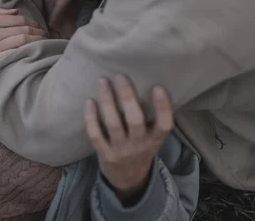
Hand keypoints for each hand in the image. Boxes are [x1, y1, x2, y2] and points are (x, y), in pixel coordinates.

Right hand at [0, 8, 46, 77]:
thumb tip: (17, 11)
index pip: (20, 20)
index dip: (34, 24)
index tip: (41, 28)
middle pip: (23, 30)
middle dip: (39, 33)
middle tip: (47, 37)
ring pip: (22, 40)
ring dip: (36, 41)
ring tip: (44, 44)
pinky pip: (13, 54)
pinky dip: (25, 52)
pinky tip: (33, 53)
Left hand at [84, 75, 173, 200]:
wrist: (127, 178)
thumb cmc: (141, 147)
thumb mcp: (152, 136)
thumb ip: (151, 117)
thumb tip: (144, 80)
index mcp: (155, 140)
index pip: (164, 125)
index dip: (163, 107)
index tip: (158, 86)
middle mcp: (139, 145)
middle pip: (135, 121)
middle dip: (127, 97)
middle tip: (120, 76)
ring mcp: (120, 150)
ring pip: (113, 124)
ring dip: (107, 101)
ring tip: (103, 81)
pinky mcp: (104, 153)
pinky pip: (96, 135)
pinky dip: (91, 118)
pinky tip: (89, 101)